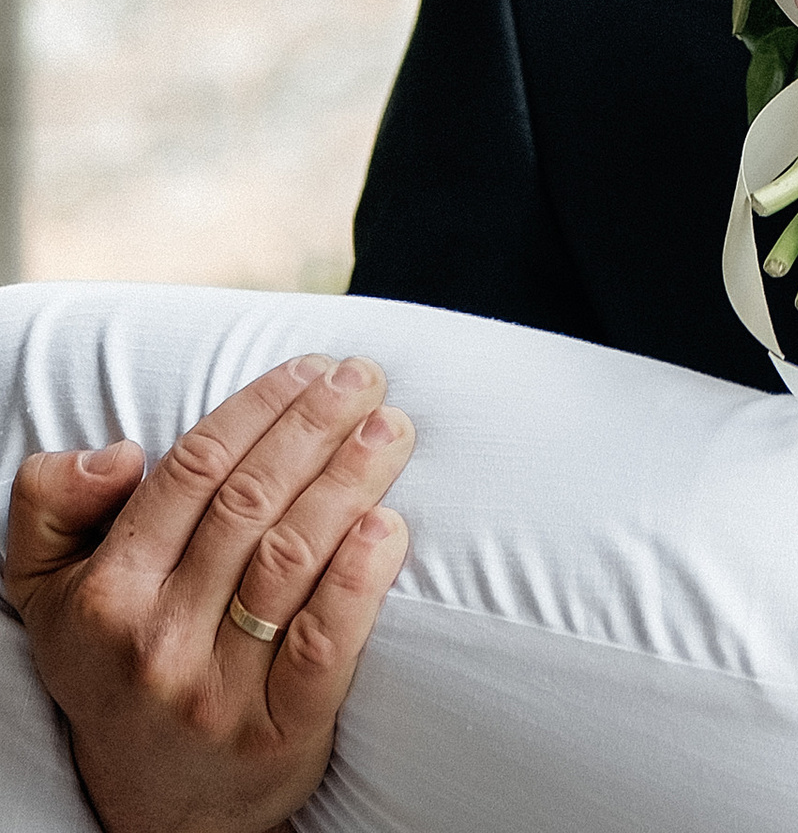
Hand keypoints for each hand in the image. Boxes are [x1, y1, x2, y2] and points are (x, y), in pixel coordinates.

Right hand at [3, 353, 412, 832]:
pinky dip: (359, 579)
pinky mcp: (278, 736)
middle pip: (251, 503)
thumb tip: (120, 452)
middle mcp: (157, 641)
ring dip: (350, 479)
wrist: (157, 810)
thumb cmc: (116, 666)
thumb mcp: (48, 592)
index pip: (194, 471)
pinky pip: (323, 646)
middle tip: (367, 377)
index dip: (260, 407)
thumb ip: (49, 504)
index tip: (312, 368)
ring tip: (391, 428)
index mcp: (106, 595)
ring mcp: (217, 693)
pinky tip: (388, 526)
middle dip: (317, 424)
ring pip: (291, 559)